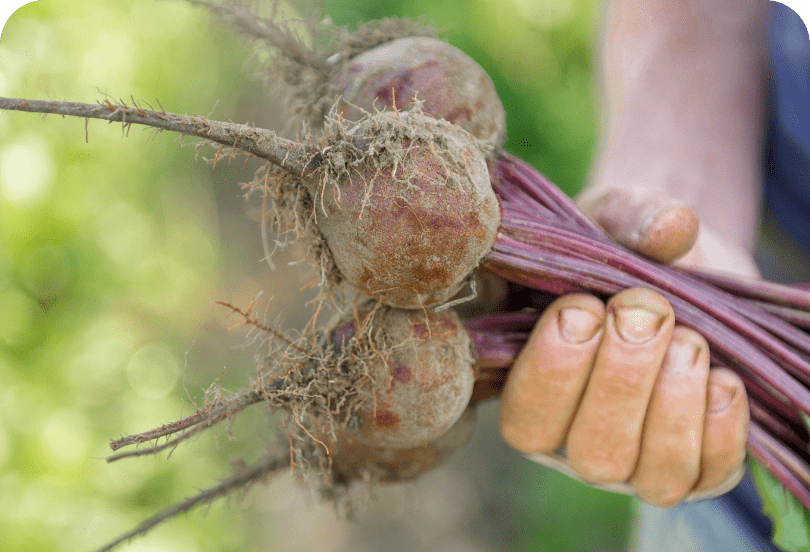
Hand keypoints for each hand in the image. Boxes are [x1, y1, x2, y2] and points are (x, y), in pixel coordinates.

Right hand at [499, 191, 751, 506]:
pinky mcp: (699, 467)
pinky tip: (723, 375)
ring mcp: (641, 463)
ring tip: (688, 338)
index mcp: (533, 395)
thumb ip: (627, 217)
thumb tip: (671, 227)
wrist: (679, 274)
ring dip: (673, 404)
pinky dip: (720, 427)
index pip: (526, 418)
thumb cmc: (620, 254)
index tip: (582, 306)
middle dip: (622, 378)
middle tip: (645, 309)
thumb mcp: (610, 224)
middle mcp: (579, 443)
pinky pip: (711, 473)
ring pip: (653, 475)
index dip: (553, 370)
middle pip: (593, 452)